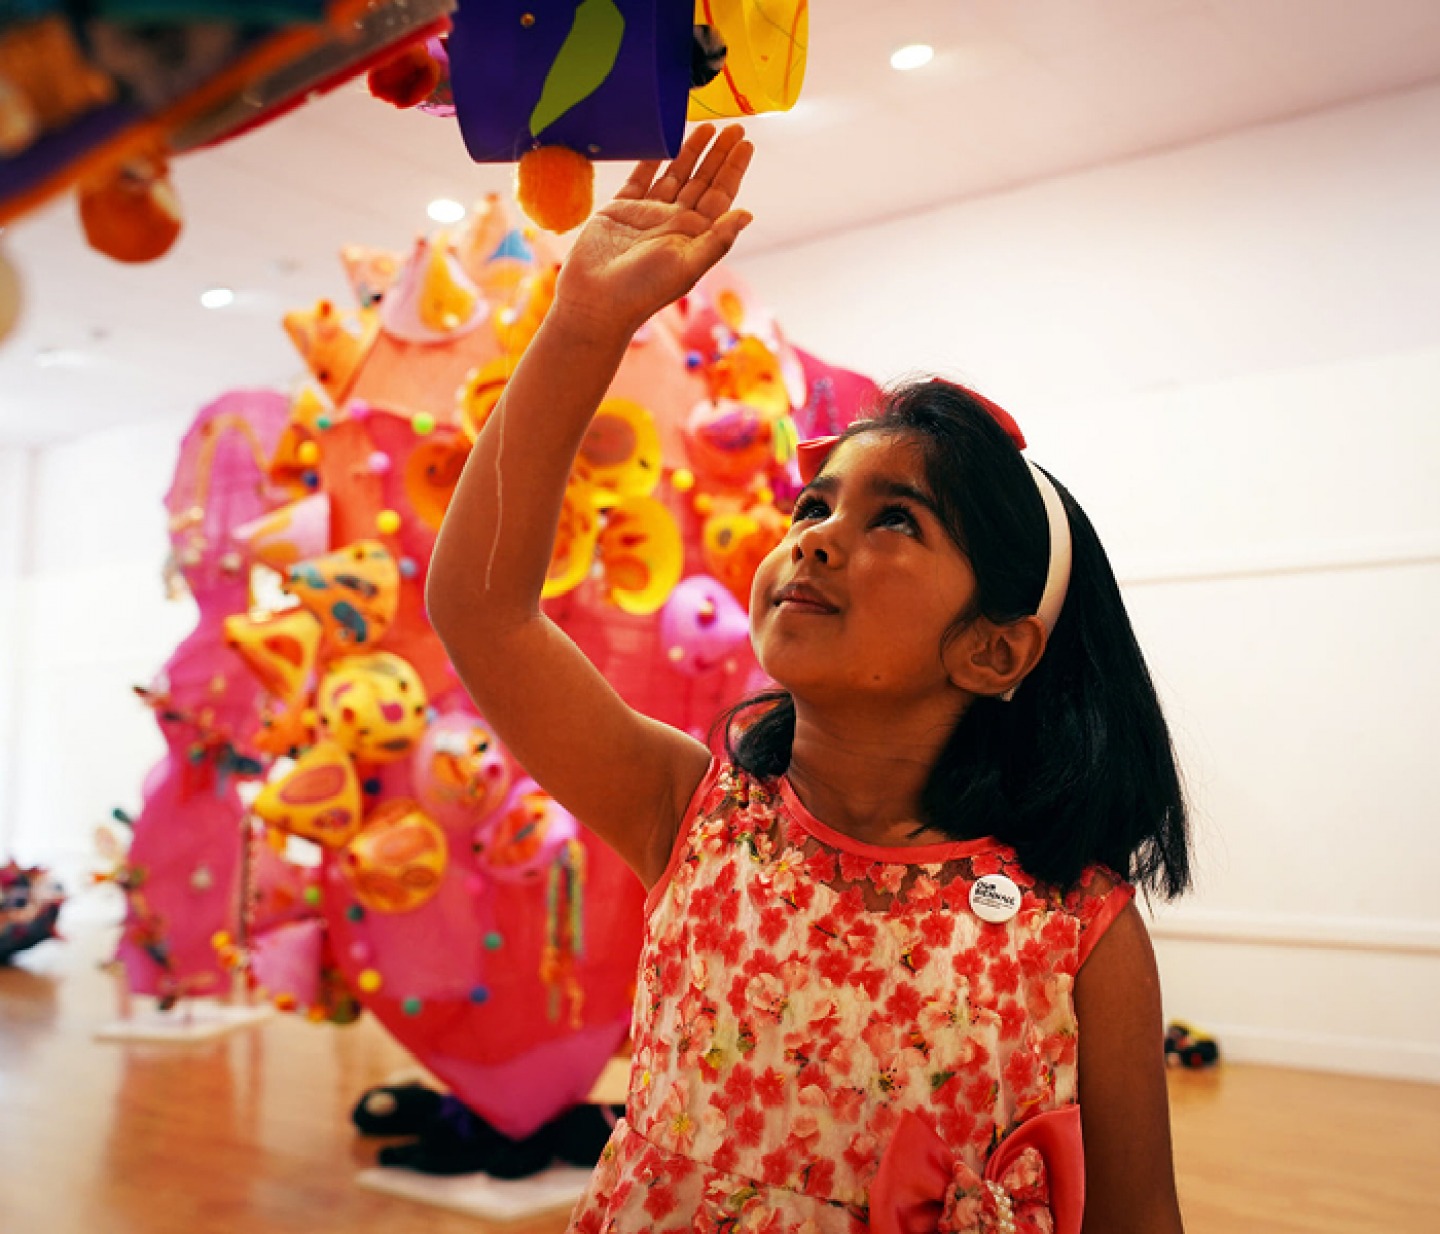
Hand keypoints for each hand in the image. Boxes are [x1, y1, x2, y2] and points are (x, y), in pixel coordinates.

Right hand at [553, 124, 753, 337]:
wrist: (596, 300)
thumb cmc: (643, 289)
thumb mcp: (688, 265)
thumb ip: (718, 239)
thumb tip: (748, 214)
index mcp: (693, 236)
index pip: (720, 196)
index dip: (733, 169)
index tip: (745, 143)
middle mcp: (674, 223)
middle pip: (702, 181)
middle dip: (718, 154)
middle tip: (734, 126)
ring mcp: (647, 215)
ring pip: (675, 175)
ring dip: (690, 152)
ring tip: (707, 127)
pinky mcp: (619, 210)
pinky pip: (639, 178)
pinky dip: (651, 159)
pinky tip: (663, 141)